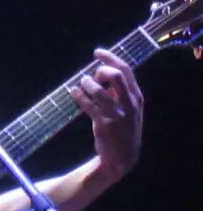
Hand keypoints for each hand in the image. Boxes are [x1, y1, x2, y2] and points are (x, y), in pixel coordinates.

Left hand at [70, 48, 143, 181]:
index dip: (110, 58)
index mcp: (136, 97)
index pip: (125, 70)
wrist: (122, 157)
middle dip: (101, 70)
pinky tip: (73, 92)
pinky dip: (78, 96)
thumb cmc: (122, 128)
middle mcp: (129, 104)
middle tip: (92, 76)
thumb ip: (118, 92)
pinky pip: (88, 105)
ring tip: (81, 84)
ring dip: (86, 83)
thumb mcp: (127, 109)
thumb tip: (101, 74)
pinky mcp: (104, 124)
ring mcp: (117, 114)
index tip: (97, 52)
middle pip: (116, 76)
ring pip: (99, 90)